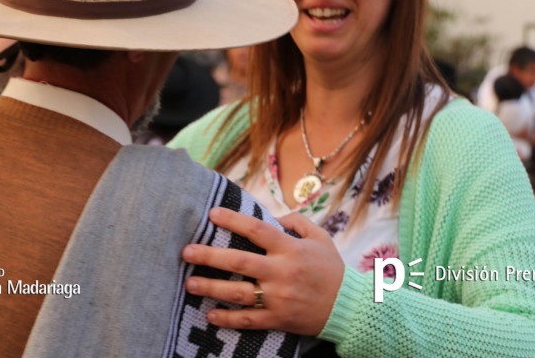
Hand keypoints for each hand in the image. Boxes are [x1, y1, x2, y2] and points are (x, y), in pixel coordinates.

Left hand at [182, 207, 344, 335]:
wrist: (349, 307)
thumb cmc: (331, 269)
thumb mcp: (320, 237)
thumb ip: (296, 222)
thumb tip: (272, 215)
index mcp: (290, 250)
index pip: (257, 230)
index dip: (233, 220)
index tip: (212, 214)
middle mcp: (282, 273)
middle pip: (239, 262)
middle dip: (210, 256)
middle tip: (186, 252)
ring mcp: (278, 298)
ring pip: (238, 293)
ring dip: (211, 288)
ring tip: (190, 283)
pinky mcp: (278, 319)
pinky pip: (249, 320)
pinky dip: (228, 319)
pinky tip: (210, 315)